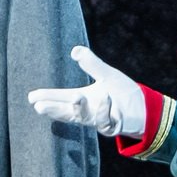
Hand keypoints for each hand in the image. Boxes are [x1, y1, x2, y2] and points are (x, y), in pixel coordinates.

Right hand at [28, 45, 144, 138]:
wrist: (144, 107)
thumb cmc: (122, 92)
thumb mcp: (106, 74)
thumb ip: (91, 64)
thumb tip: (74, 51)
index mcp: (82, 99)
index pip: (60, 98)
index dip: (46, 97)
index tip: (32, 97)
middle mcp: (87, 111)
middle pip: (65, 112)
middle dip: (53, 110)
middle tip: (39, 106)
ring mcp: (98, 120)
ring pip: (84, 118)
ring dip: (78, 109)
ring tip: (75, 97)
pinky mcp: (112, 126)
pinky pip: (105, 122)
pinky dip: (104, 110)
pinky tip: (105, 98)